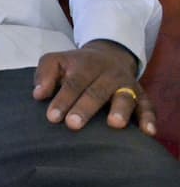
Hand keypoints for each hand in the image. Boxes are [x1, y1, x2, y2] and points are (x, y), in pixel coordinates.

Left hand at [33, 39, 155, 134]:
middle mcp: (107, 74)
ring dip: (120, 110)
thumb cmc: (76, 65)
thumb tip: (38, 94)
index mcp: (85, 65)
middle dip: (85, 108)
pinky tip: (147, 131)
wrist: (108, 55)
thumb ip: (44, 74)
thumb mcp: (57, 61)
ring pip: (124, 97)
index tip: (52, 117)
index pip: (73, 83)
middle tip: (73, 124)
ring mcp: (126, 85)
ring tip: (113, 124)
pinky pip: (148, 106)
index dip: (63, 100)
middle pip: (96, 92)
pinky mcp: (141, 96)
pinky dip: (149, 118)